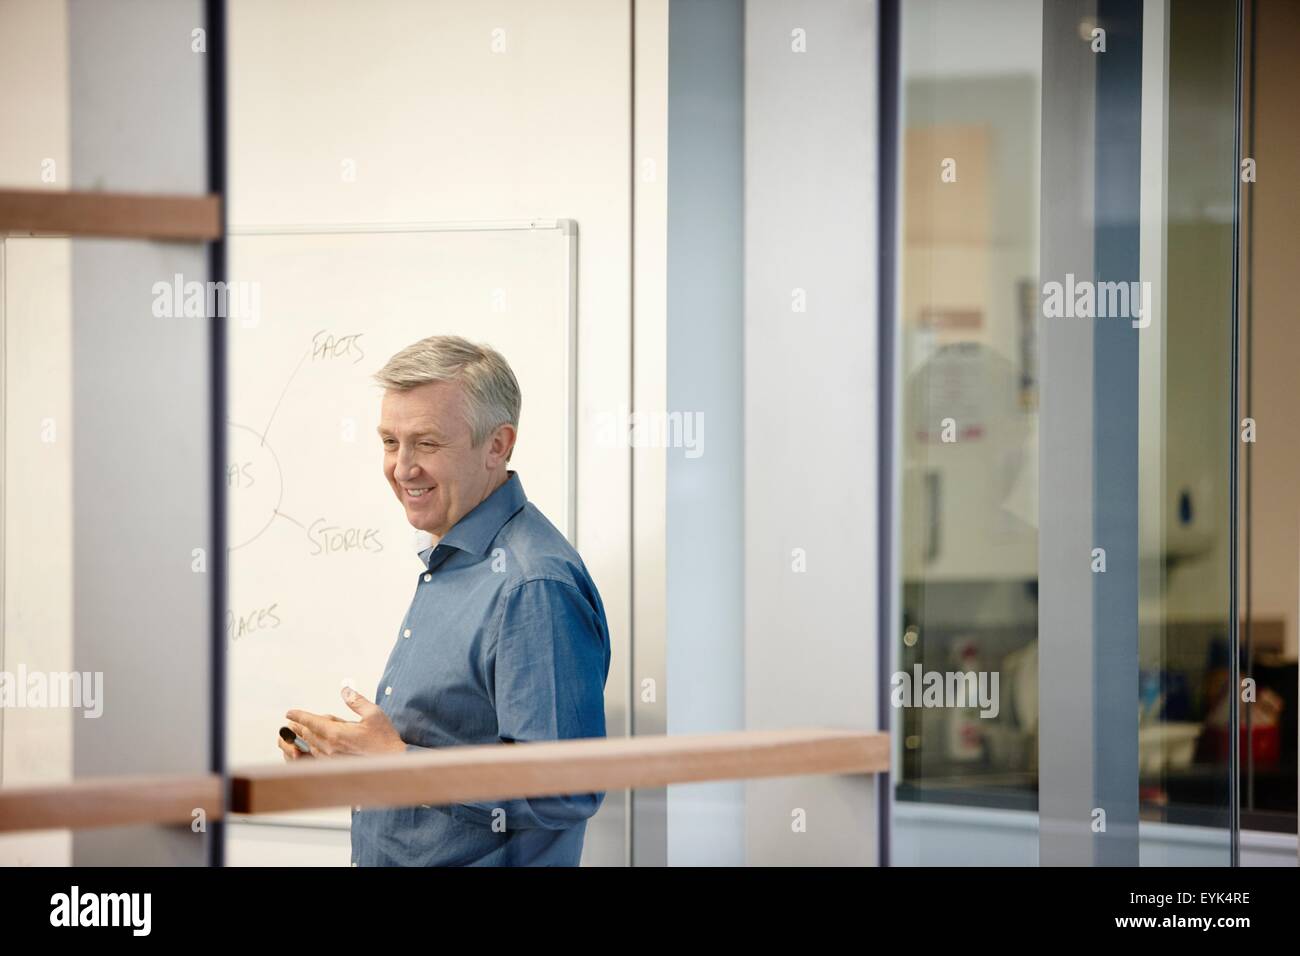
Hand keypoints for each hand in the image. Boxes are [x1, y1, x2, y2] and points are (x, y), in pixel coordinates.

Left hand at [285, 687, 406, 756]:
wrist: (392, 763)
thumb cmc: (384, 739)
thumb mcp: (373, 714)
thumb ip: (356, 701)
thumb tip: (345, 690)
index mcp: (336, 733)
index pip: (311, 722)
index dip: (299, 716)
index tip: (289, 713)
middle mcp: (330, 748)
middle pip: (307, 734)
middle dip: (300, 726)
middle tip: (294, 720)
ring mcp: (331, 760)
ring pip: (311, 746)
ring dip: (306, 738)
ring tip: (302, 731)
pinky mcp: (335, 767)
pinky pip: (317, 757)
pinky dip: (312, 749)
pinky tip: (315, 746)